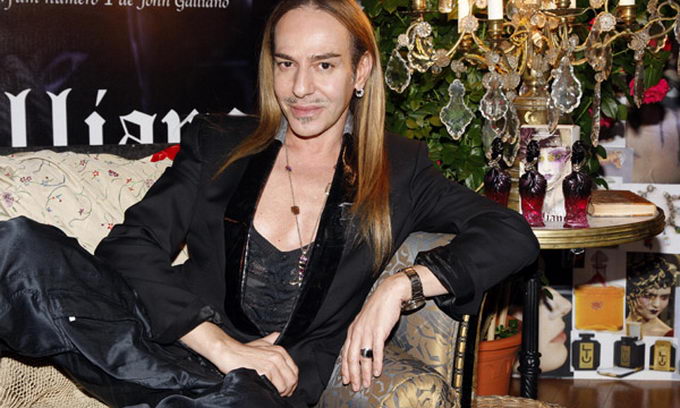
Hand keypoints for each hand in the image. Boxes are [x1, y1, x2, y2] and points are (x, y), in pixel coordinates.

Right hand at [217, 332, 298, 396]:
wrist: (228, 352)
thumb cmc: (243, 351)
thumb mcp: (262, 342)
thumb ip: (272, 340)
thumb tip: (279, 336)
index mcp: (280, 351)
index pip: (294, 371)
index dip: (291, 382)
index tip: (285, 387)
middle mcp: (278, 356)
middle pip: (292, 379)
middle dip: (287, 389)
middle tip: (280, 392)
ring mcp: (271, 364)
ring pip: (285, 385)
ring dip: (280, 392)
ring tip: (272, 391)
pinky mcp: (264, 371)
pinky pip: (275, 387)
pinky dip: (272, 391)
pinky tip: (266, 389)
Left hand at [340, 273, 410, 391]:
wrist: (388, 294)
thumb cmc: (378, 308)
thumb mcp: (365, 322)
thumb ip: (362, 335)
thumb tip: (362, 349)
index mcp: (353, 330)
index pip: (345, 353)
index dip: (345, 368)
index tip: (346, 379)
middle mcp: (357, 332)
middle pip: (352, 357)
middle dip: (353, 374)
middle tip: (355, 387)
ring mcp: (368, 331)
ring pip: (363, 356)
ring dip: (364, 372)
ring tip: (366, 383)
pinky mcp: (379, 331)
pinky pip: (376, 350)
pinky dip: (376, 362)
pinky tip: (377, 371)